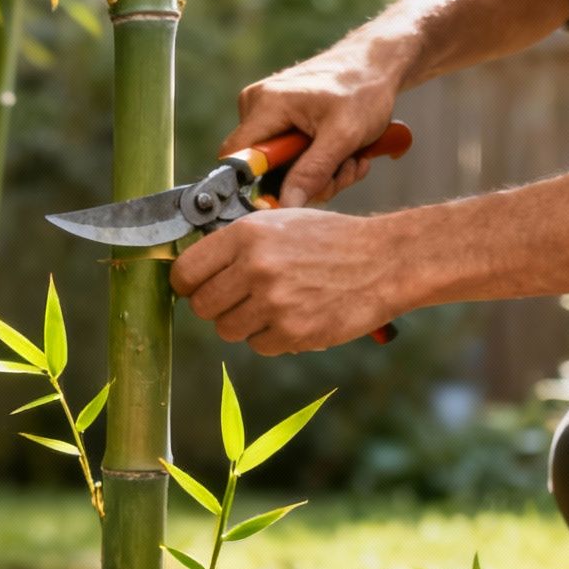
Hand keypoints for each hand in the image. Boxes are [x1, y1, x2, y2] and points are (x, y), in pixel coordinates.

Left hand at [170, 209, 399, 355]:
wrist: (383, 262)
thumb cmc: (331, 240)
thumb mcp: (279, 223)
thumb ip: (237, 244)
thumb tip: (195, 269)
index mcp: (247, 234)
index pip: (185, 272)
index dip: (187, 284)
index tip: (196, 288)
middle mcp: (255, 267)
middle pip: (201, 306)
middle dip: (216, 307)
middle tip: (238, 300)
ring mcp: (274, 302)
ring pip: (227, 329)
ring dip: (244, 324)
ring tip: (272, 306)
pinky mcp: (293, 332)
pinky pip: (259, 346)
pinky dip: (272, 338)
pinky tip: (294, 316)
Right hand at [227, 45, 401, 208]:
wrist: (376, 63)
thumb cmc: (364, 90)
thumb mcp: (344, 136)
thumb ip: (312, 172)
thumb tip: (285, 206)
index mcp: (265, 104)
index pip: (237, 159)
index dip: (256, 187)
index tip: (292, 197)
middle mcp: (257, 105)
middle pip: (263, 168)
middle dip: (306, 181)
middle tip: (344, 173)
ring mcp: (266, 110)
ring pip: (280, 167)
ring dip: (320, 174)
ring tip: (351, 159)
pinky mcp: (278, 117)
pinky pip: (289, 155)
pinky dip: (319, 162)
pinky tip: (344, 152)